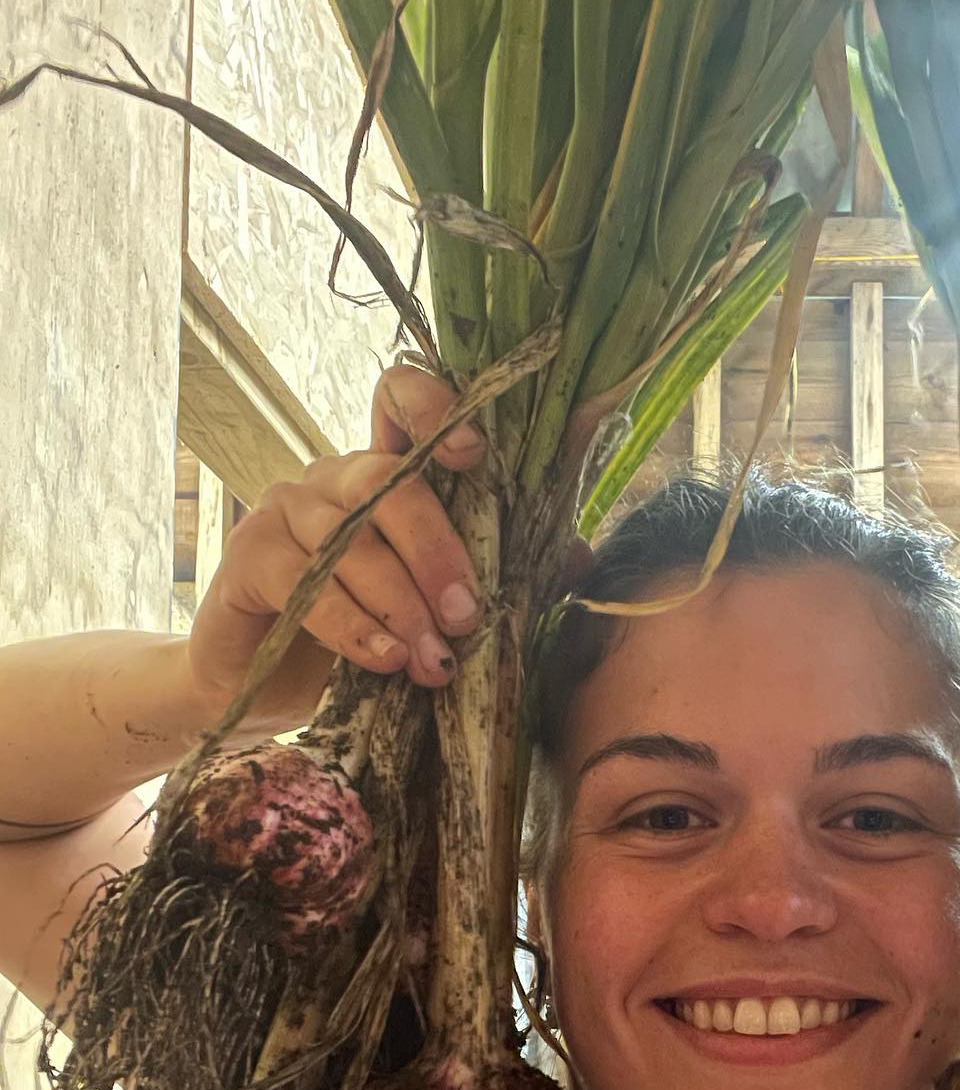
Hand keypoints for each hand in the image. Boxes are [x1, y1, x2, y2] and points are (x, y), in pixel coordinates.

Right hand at [185, 366, 486, 732]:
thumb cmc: (362, 641)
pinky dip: (350, 625)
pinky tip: (383, 657)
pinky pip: (304, 582)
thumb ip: (501, 575)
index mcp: (385, 477)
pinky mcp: (249, 557)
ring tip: (432, 662)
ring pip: (349, 540)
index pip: (399, 400)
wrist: (265, 689)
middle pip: (386, 483)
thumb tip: (580, 558)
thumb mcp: (434, 610)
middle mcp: (332, 479)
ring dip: (400, 604)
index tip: (475, 454)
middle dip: (436, 552)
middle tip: (465, 616)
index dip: (434, 407)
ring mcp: (284, 511)